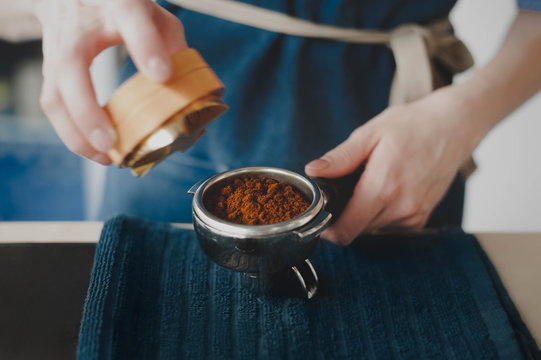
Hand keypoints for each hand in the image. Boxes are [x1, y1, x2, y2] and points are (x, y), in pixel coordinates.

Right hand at [34, 0, 187, 163]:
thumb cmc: (119, 7)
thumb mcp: (154, 16)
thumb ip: (173, 48)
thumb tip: (192, 95)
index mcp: (118, 5)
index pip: (131, 19)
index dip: (146, 47)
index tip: (162, 75)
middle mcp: (81, 26)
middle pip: (71, 66)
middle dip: (88, 110)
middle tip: (110, 142)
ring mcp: (59, 48)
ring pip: (54, 94)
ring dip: (76, 132)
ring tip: (104, 156)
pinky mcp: (49, 69)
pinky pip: (53, 105)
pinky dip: (72, 133)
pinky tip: (94, 151)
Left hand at [305, 86, 483, 244]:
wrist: (454, 127)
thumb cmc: (413, 125)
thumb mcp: (370, 134)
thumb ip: (340, 158)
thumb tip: (313, 171)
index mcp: (384, 187)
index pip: (346, 230)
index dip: (327, 227)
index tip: (319, 214)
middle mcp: (401, 208)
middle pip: (356, 231)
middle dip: (343, 215)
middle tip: (343, 189)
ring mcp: (413, 216)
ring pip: (371, 229)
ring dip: (362, 214)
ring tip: (368, 183)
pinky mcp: (420, 218)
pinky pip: (389, 226)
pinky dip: (379, 214)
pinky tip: (385, 190)